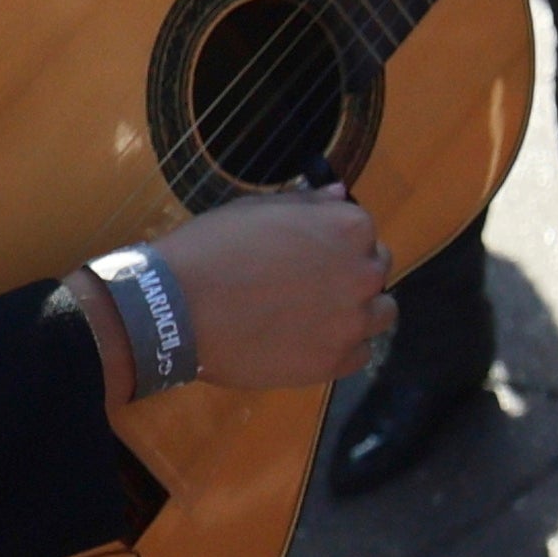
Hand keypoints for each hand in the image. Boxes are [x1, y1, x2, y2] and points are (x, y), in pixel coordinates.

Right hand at [110, 186, 389, 399]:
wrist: (177, 308)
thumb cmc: (214, 247)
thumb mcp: (259, 209)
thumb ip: (308, 204)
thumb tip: (340, 194)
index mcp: (349, 227)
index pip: (365, 232)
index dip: (338, 243)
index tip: (311, 253)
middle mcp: (363, 273)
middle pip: (376, 270)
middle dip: (351, 274)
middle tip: (310, 284)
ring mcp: (352, 321)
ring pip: (380, 314)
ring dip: (358, 311)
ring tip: (316, 315)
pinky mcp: (335, 362)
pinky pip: (359, 354)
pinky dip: (342, 348)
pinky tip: (310, 342)